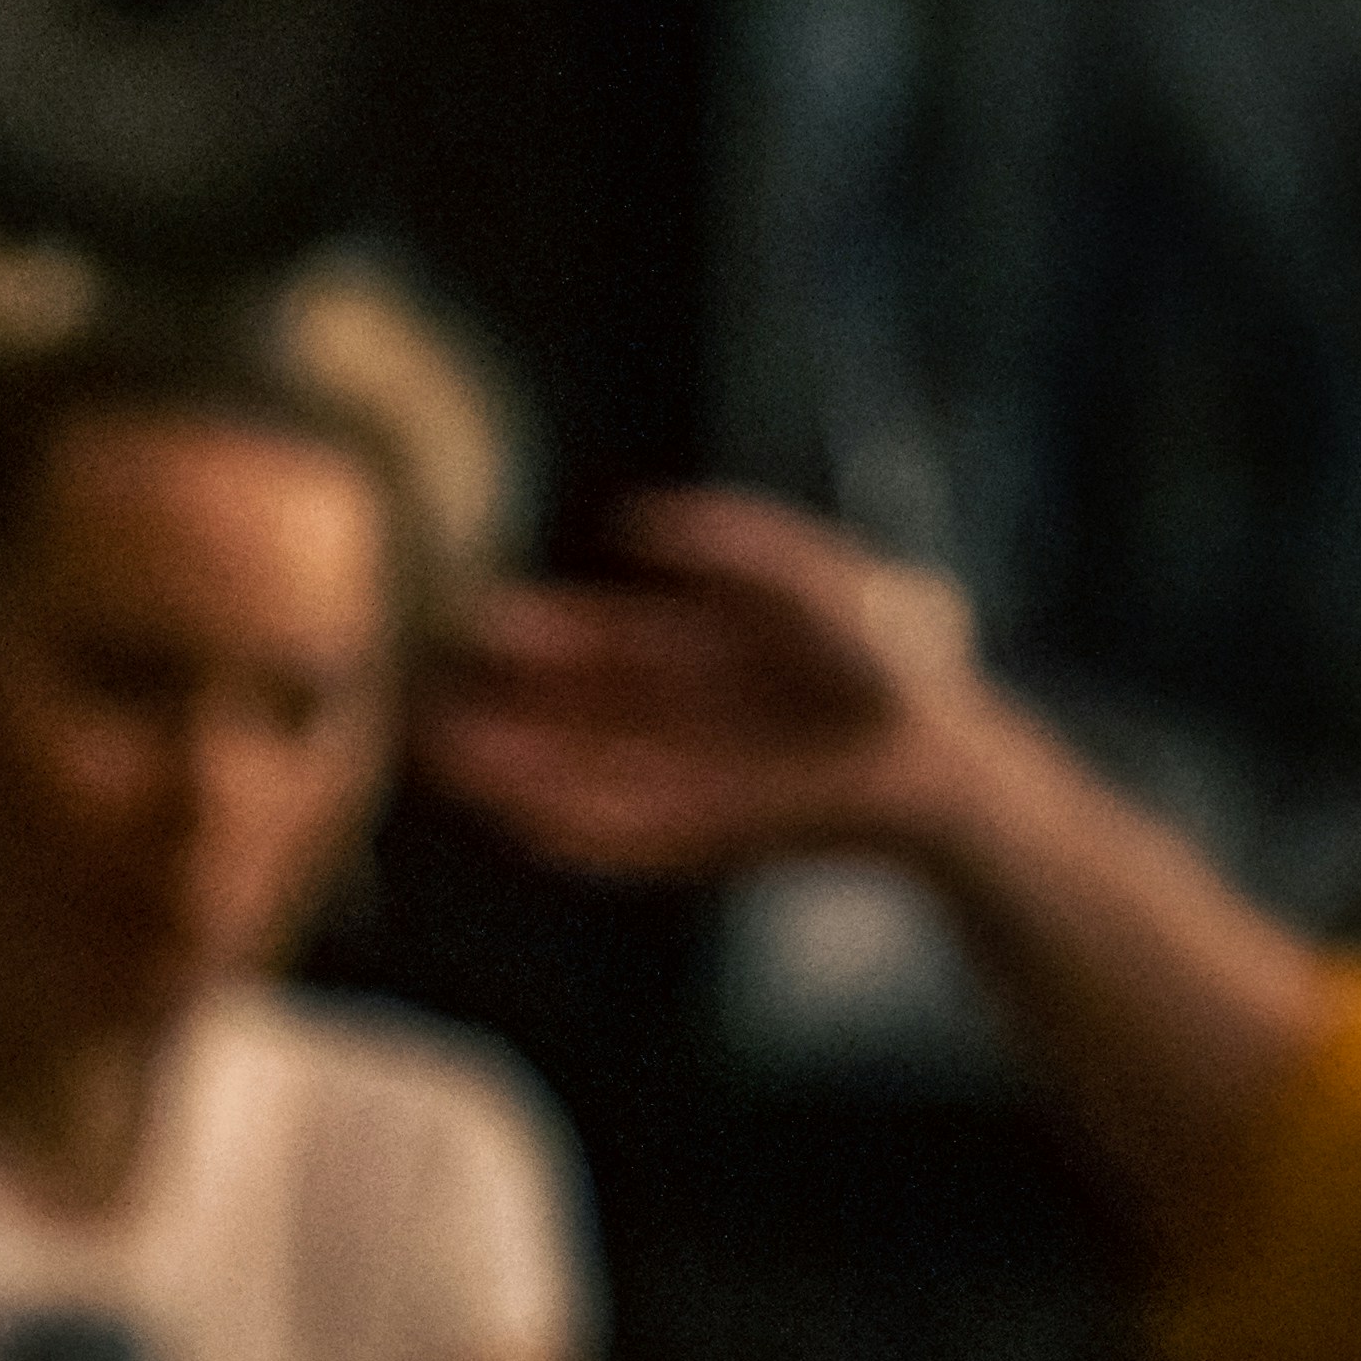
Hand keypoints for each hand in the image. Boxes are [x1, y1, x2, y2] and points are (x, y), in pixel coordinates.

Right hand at [412, 484, 986, 880]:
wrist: (935, 752)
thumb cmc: (880, 654)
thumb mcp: (797, 573)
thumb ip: (723, 541)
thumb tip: (627, 522)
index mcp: (689, 658)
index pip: (591, 650)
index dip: (534, 640)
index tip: (477, 622)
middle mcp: (672, 726)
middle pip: (564, 722)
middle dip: (499, 714)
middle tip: (425, 700)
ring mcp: (681, 785)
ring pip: (575, 780)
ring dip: (513, 774)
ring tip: (449, 756)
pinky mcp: (700, 839)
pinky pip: (617, 836)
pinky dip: (570, 827)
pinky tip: (520, 816)